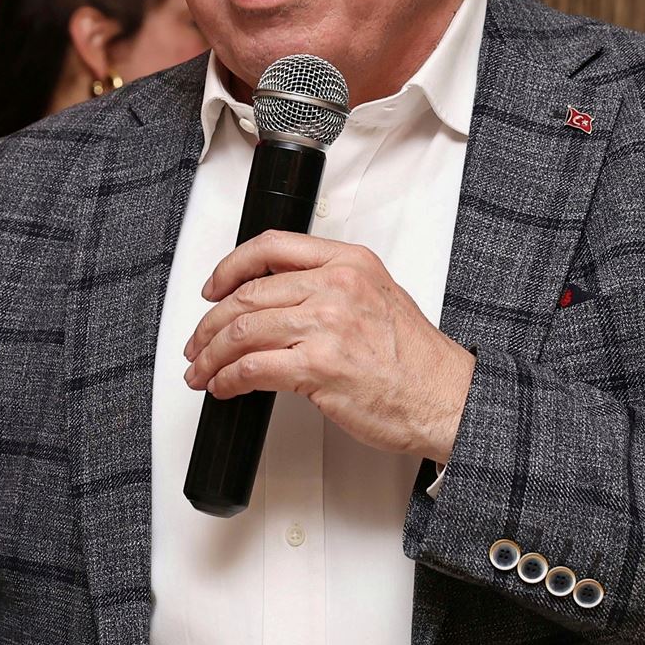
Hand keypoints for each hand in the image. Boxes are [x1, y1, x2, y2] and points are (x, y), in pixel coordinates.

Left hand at [182, 231, 475, 462]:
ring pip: (243, 330)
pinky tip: (224, 387)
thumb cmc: (417, 360)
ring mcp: (326, 326)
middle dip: (210, 323)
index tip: (213, 287)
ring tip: (202, 369)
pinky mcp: (318, 367)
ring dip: (211, 354)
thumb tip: (279, 300)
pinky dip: (227, 379)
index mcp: (349, 262)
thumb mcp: (378, 296)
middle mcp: (336, 286)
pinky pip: (252, 368)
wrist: (446, 398)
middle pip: (248, 293)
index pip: (271, 246)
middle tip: (198, 342)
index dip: (230, 267)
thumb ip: (331, 287)